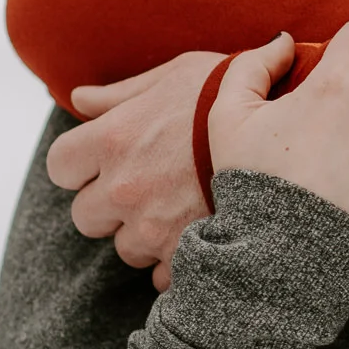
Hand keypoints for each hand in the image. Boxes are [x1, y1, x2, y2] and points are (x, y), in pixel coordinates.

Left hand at [49, 51, 223, 291]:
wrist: (288, 132)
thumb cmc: (229, 94)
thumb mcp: (177, 73)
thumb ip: (121, 92)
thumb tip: (77, 96)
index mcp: (114, 138)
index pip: (60, 166)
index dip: (79, 164)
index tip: (104, 159)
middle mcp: (124, 187)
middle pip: (85, 215)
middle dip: (109, 204)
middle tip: (147, 185)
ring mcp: (152, 225)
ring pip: (124, 248)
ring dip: (145, 232)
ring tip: (183, 207)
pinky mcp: (183, 253)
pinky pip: (161, 275)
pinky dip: (177, 259)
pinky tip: (200, 232)